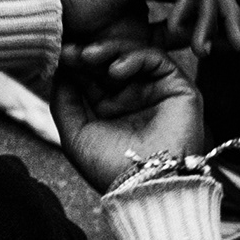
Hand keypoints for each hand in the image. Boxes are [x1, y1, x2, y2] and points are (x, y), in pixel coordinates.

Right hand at [51, 0, 239, 54]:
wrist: (58, 26)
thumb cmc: (91, 37)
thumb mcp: (145, 40)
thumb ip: (178, 34)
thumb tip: (214, 39)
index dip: (226, 16)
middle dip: (231, 15)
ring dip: (211, 18)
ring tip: (204, 49)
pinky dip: (190, 7)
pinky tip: (181, 32)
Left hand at [51, 41, 208, 195]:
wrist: (146, 187)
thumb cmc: (110, 169)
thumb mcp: (76, 134)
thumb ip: (65, 102)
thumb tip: (59, 70)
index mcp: (110, 109)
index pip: (92, 75)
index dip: (76, 63)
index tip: (59, 53)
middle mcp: (134, 98)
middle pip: (110, 61)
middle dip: (89, 53)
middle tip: (71, 51)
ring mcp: (156, 92)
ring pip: (133, 56)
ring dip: (109, 51)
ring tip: (88, 57)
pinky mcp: (179, 89)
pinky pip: (158, 60)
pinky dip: (135, 58)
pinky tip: (115, 70)